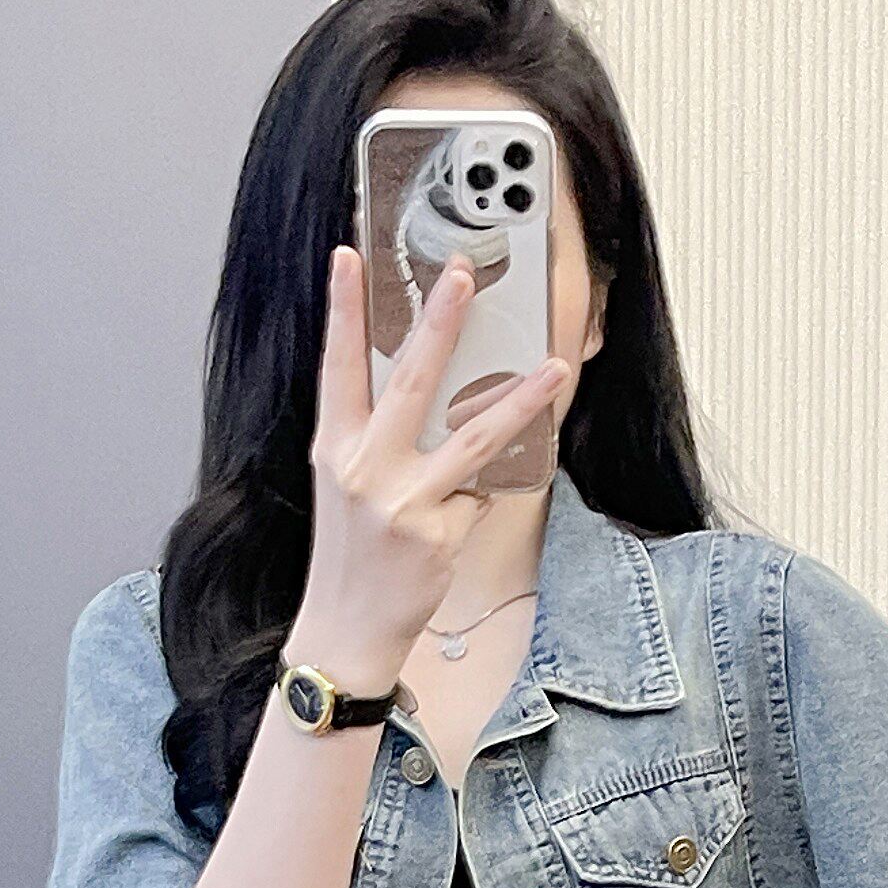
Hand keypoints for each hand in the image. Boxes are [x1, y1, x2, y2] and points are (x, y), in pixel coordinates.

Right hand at [287, 249, 566, 697]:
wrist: (346, 629)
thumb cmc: (350, 553)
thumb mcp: (345, 485)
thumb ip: (375, 437)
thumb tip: (434, 391)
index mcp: (336, 447)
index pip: (337, 365)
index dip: (343, 309)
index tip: (349, 258)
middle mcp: (365, 468)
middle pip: (410, 381)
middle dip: (439, 322)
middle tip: (462, 275)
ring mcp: (403, 501)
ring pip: (472, 437)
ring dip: (518, 399)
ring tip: (551, 368)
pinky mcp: (437, 533)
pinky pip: (478, 496)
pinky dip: (477, 500)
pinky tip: (457, 518)